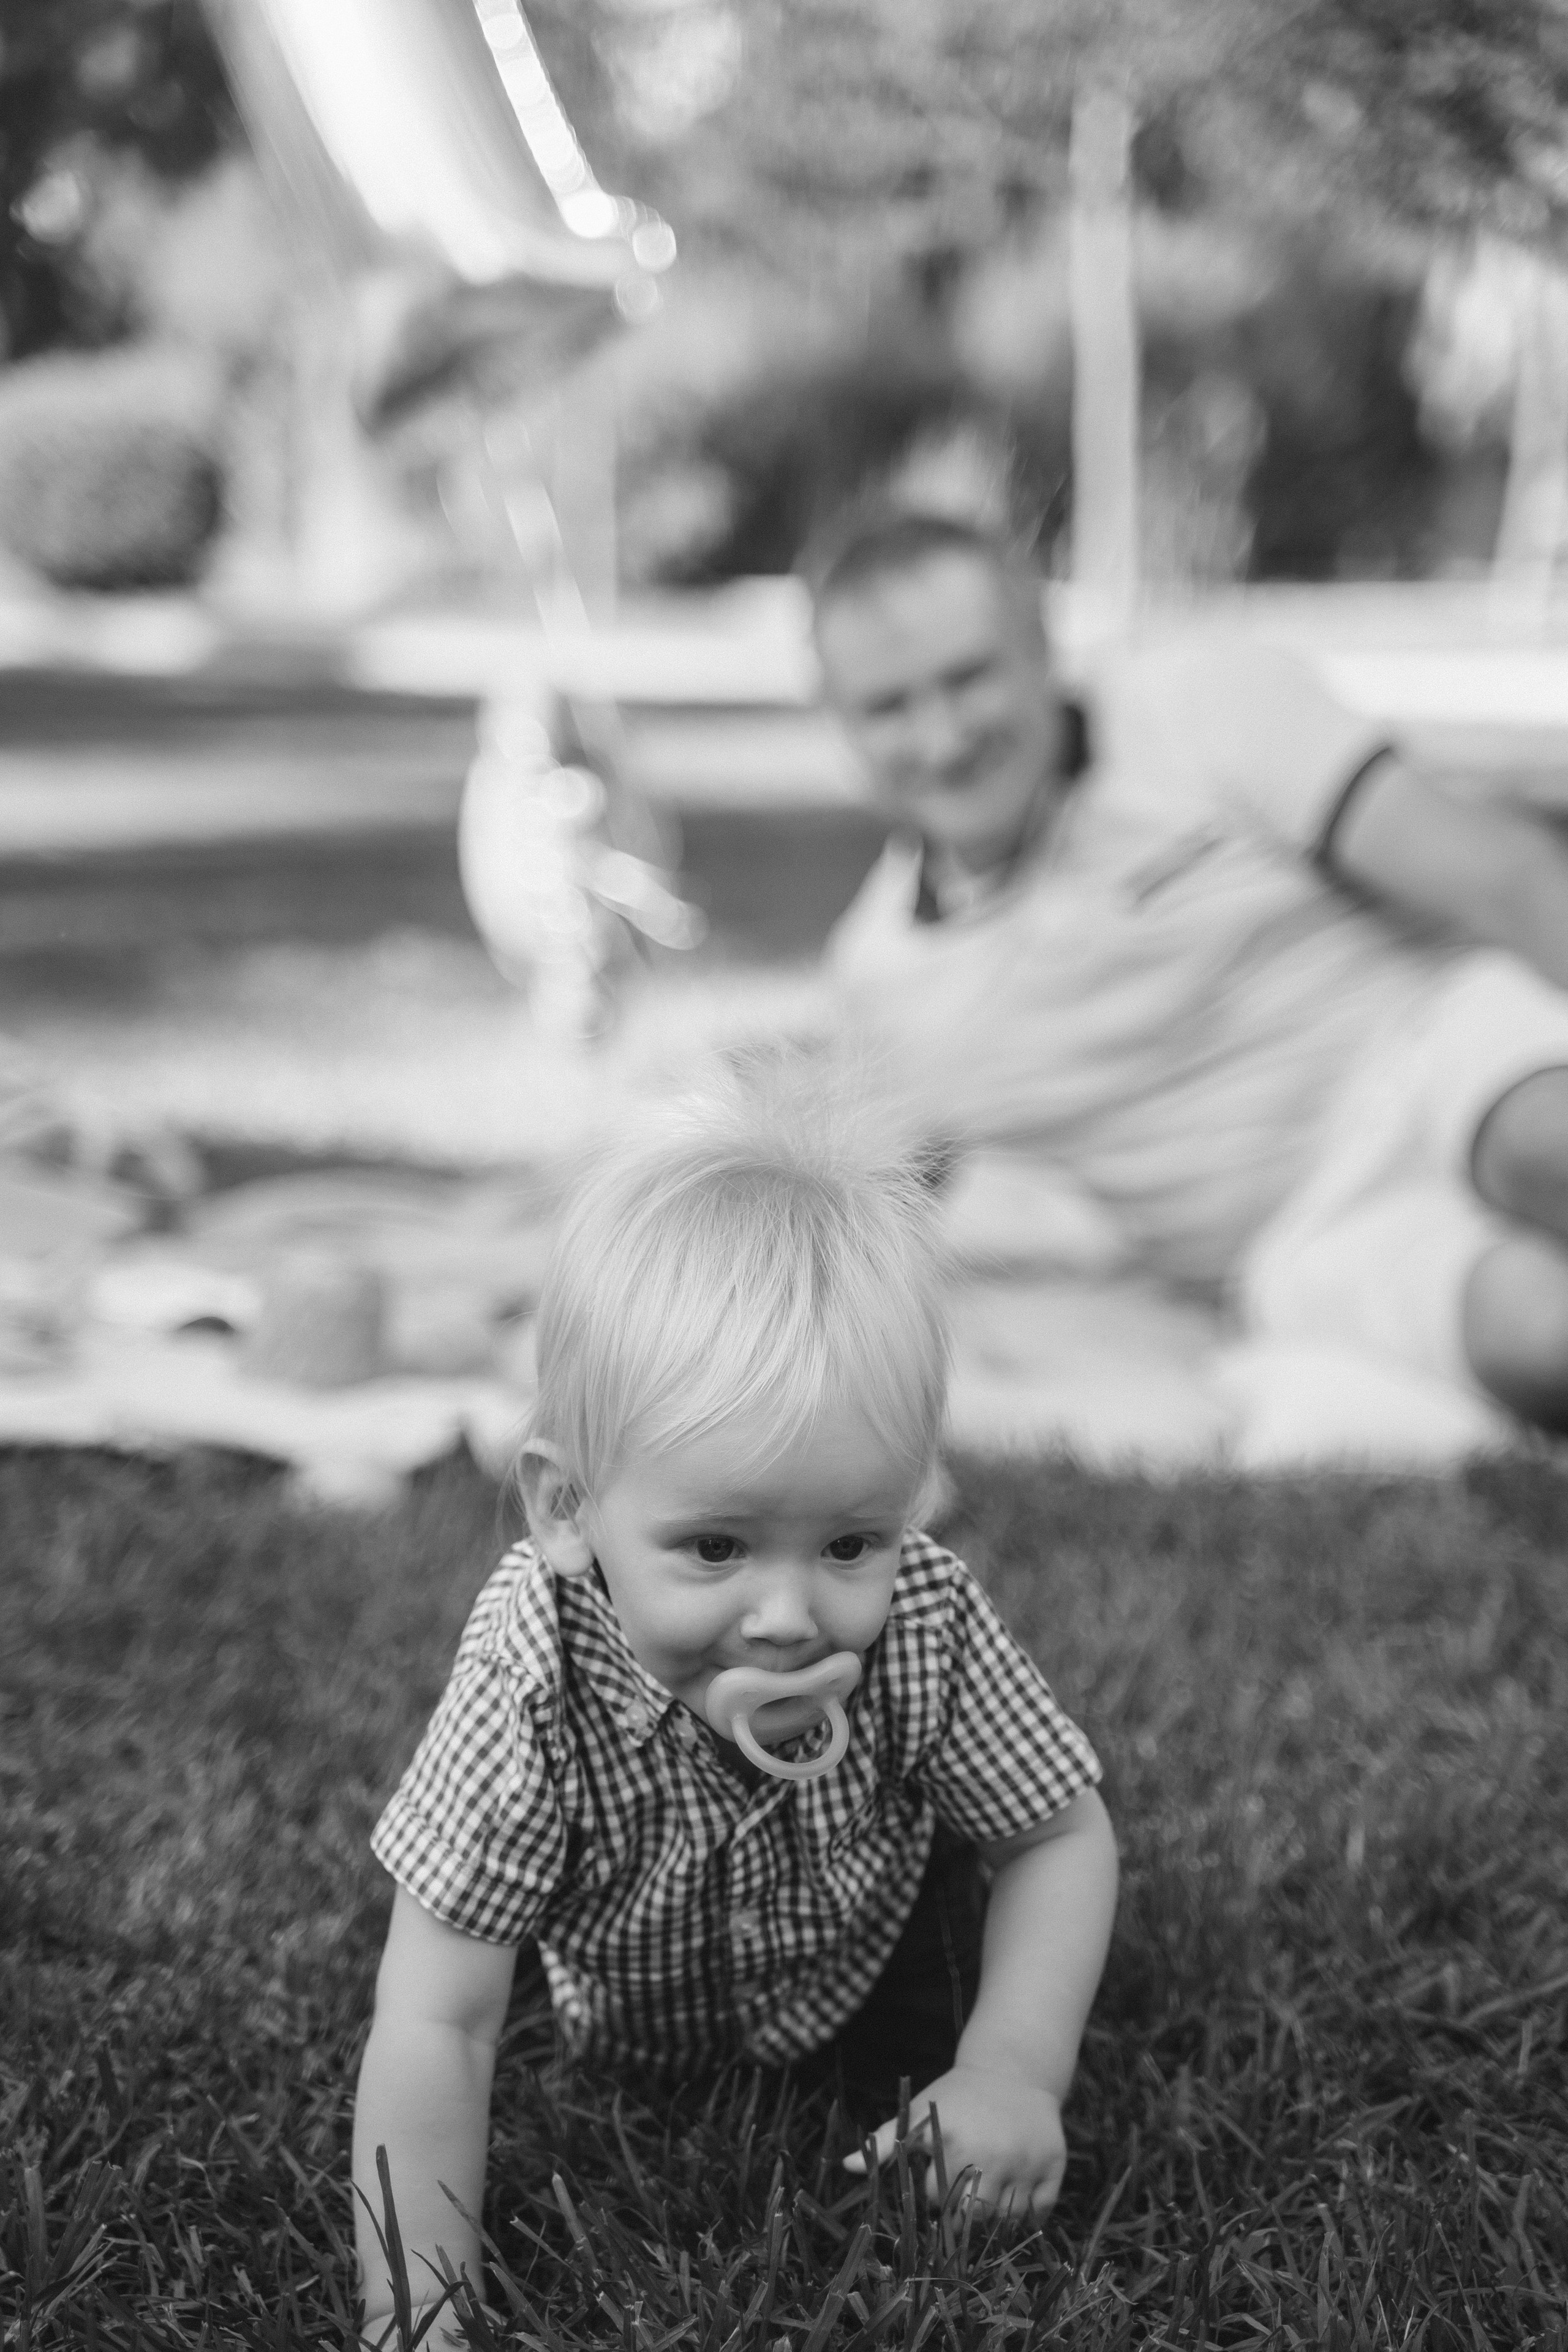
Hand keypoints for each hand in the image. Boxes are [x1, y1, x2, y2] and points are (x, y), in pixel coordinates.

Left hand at [842, 2065, 1066, 2218]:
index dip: (936, 2200)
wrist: (1013, 2070)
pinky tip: (1014, 2198)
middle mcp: (992, 2152)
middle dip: (965, 2218)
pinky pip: (1039, 2211)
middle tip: (964, 2201)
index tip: (938, 2189)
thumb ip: (884, 2141)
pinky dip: (1027, 2215)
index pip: (938, 2202)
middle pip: (975, 2218)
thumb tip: (846, 2167)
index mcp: (953, 2141)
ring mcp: (1026, 2160)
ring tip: (987, 2197)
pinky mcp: (1053, 2164)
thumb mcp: (919, 2111)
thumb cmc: (957, 2097)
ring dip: (996, 2220)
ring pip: (1008, 2220)